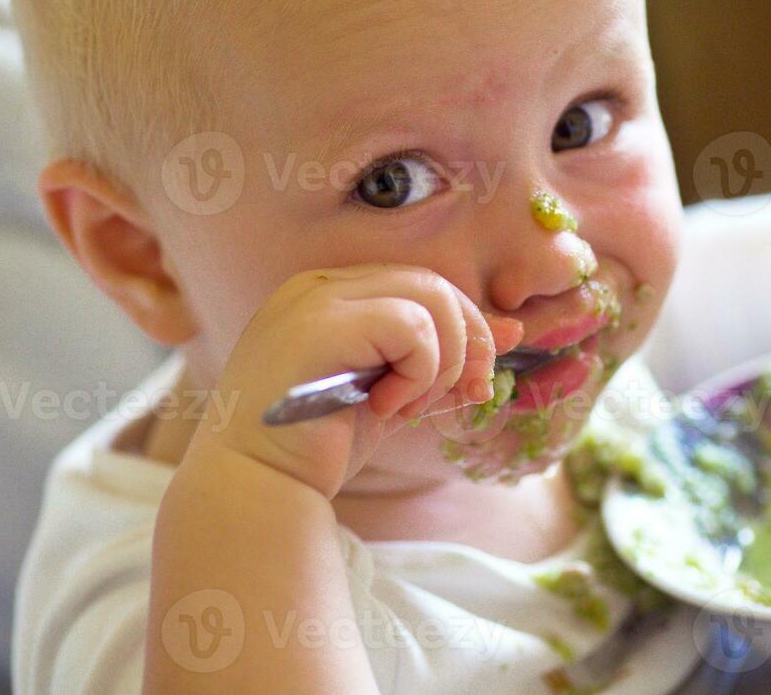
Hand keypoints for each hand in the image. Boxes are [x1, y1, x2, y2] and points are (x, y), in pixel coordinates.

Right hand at [190, 264, 522, 498]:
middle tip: (458, 397)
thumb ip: (442, 356)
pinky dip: (418, 373)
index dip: (463, 330)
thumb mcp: (394, 393)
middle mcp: (318, 284)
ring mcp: (316, 298)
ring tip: (406, 406)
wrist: (257, 486)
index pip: (422, 285)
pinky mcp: (323, 323)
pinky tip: (384, 407)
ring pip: (431, 298)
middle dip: (467, 343)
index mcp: (330, 292)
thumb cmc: (318, 446)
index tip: (470, 387)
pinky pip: (413, 327)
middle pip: (434, 284)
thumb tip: (513, 329)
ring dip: (441, 363)